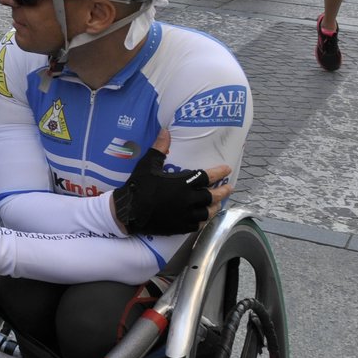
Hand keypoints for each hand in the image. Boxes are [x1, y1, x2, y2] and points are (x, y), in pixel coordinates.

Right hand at [110, 130, 233, 234]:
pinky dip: (202, 221)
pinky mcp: (180, 226)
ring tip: (217, 204)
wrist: (128, 211)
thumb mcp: (148, 165)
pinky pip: (197, 225)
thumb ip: (160, 149)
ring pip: (207, 212)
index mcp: (182, 183)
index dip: (219, 172)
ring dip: (214, 207)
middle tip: (229, 188)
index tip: (227, 169)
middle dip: (222, 192)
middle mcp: (188, 199)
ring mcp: (185, 215)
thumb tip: (165, 131)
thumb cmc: (139, 186)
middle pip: (212, 196)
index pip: (207, 176)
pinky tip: (203, 218)